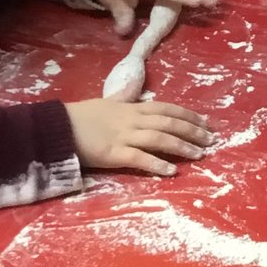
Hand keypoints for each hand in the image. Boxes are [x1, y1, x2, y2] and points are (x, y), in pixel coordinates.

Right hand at [67, 98, 213, 176]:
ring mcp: (123, 136)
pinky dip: (157, 164)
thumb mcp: (106, 103)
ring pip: (160, 139)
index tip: (206, 122)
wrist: (54, 128)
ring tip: (200, 155)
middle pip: (169, 123)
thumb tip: (135, 95)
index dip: (188, 115)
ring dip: (182, 146)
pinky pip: (140, 158)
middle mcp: (131, 120)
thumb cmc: (78, 117)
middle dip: (193, 130)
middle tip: (212, 140)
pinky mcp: (113, 154)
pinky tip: (172, 171)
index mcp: (130, 107)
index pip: (166, 108)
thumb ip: (123, 101)